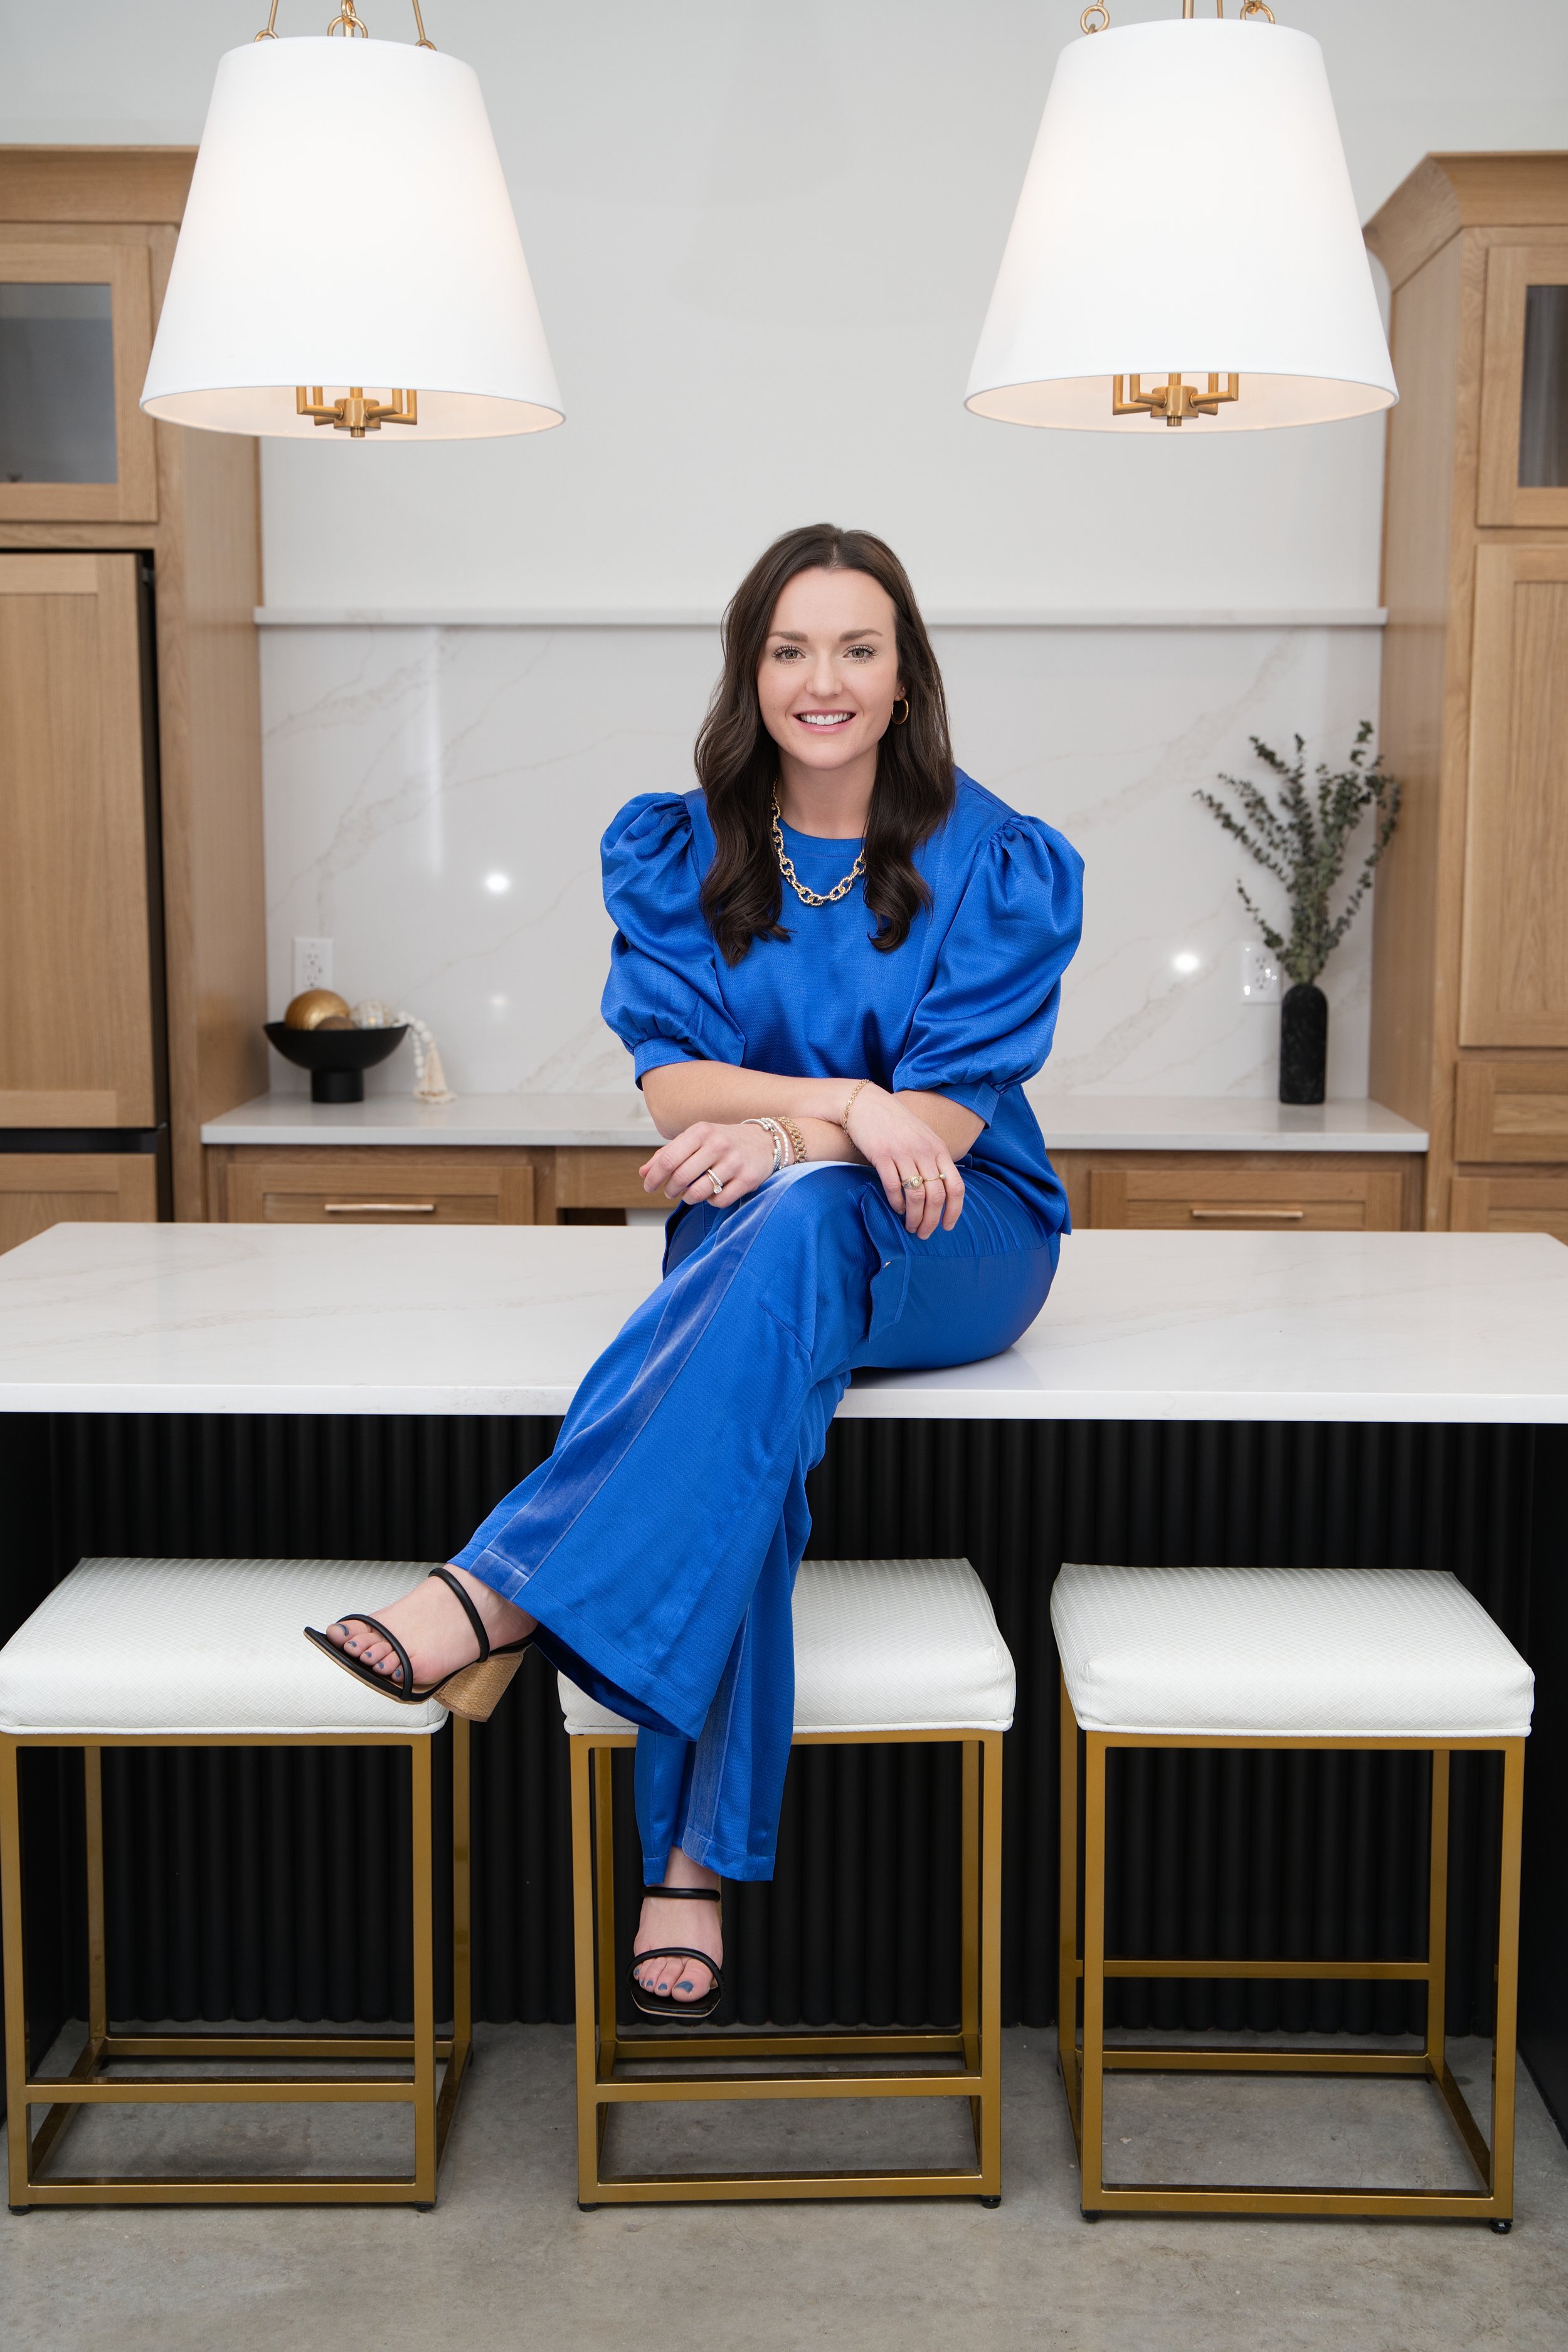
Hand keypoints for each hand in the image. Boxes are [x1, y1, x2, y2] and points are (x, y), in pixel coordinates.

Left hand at [641, 1120, 779, 1209]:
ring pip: (698, 1192)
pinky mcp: (747, 1179)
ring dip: (688, 1198)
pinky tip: (712, 1193)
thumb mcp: (696, 1139)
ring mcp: (734, 1162)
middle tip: (670, 1192)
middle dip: (670, 1190)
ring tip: (689, 1195)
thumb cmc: (722, 1142)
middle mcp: (717, 1145)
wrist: (765, 1142)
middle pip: (680, 1177)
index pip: (668, 1159)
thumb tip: (643, 1173)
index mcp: (700, 1132)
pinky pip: (718, 1200)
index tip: (649, 1187)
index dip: (654, 1177)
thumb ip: (668, 1154)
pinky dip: (710, 1201)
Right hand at [845, 1084, 965, 1238]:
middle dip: (932, 1220)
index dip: (955, 1210)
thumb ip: (934, 1158)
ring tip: (910, 1227)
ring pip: (917, 1196)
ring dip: (915, 1217)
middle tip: (924, 1233)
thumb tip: (941, 1188)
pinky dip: (897, 1203)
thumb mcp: (923, 1136)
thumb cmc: (894, 1122)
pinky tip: (896, 1209)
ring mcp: (903, 1153)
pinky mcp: (882, 1155)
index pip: (956, 1185)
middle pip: (936, 1196)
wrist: (866, 1103)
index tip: (947, 1226)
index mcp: (938, 1148)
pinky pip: (894, 1187)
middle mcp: (924, 1151)